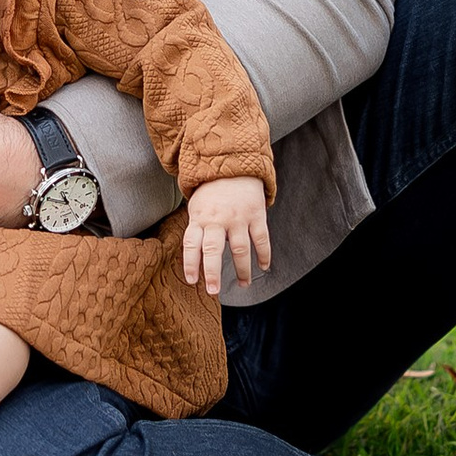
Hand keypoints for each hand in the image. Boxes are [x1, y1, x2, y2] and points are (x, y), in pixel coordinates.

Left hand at [181, 177, 271, 296]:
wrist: (233, 164)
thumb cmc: (211, 191)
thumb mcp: (197, 207)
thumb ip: (197, 231)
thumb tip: (197, 260)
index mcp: (200, 218)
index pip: (191, 244)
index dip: (191, 263)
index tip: (192, 281)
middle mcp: (218, 219)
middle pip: (213, 249)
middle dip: (212, 272)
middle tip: (213, 291)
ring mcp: (238, 217)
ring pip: (240, 248)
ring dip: (242, 269)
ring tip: (243, 284)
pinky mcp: (256, 214)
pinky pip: (261, 238)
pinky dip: (264, 254)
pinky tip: (263, 267)